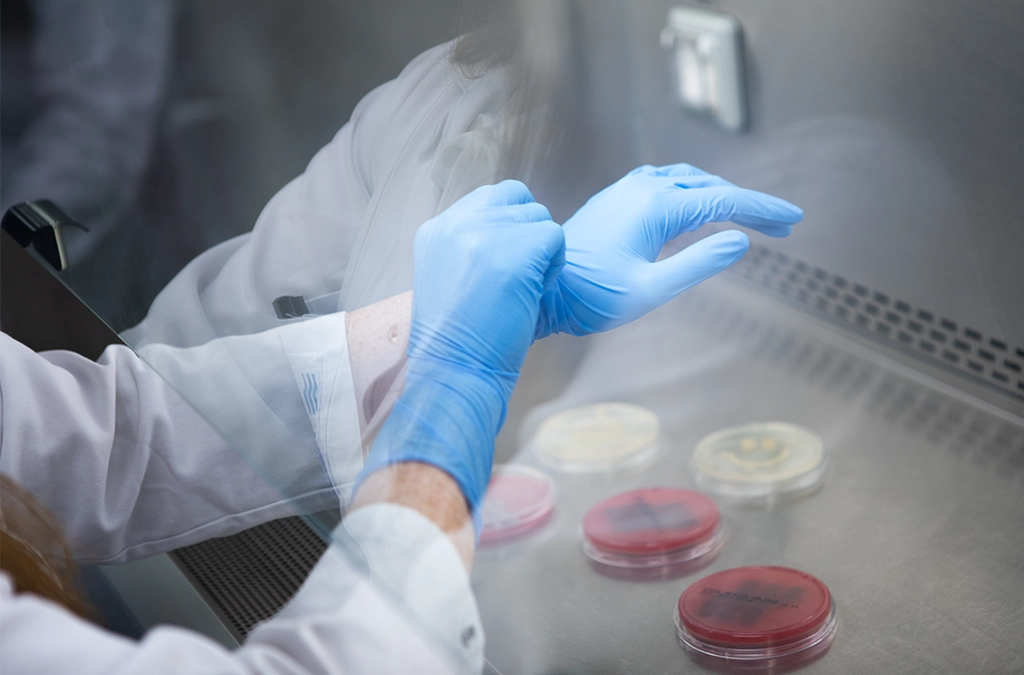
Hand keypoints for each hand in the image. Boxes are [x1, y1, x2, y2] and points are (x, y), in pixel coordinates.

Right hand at [356, 181, 563, 526]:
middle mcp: (457, 222)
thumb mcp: (448, 278)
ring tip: (523, 288)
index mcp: (437, 229)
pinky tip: (534, 293)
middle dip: (527, 234)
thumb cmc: (457, 341)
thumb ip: (471, 247)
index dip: (509, 226)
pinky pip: (556, 237)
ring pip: (539, 218)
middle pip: (517, 199)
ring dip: (542, 251)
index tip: (504, 264)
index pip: (490, 198)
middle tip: (517, 277)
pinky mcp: (516, 249)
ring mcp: (486, 233)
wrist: (454, 371)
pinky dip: (554, 265)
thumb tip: (508, 236)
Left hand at [534, 163, 802, 337]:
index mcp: (656, 207)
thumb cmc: (593, 296)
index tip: (793, 219)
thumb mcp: (651, 290)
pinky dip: (695, 191)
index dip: (762, 209)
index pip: (724, 201)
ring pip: (688, 180)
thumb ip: (697, 264)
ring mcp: (627, 189)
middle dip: (748, 203)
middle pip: (711, 186)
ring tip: (749, 216)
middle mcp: (642, 188)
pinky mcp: (616, 198)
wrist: (544, 288)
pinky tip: (701, 207)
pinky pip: (667, 182)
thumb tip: (739, 242)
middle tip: (781, 226)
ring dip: (722, 194)